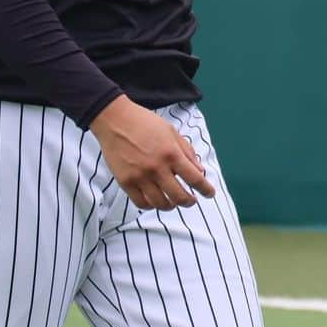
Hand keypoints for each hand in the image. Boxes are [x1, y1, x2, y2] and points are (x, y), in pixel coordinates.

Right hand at [89, 95, 214, 210]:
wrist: (116, 121)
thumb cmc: (146, 123)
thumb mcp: (172, 132)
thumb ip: (187, 152)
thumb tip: (200, 171)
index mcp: (172, 153)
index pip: (194, 178)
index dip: (205, 189)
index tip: (210, 194)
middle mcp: (157, 168)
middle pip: (178, 196)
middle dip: (189, 202)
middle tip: (192, 201)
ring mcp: (140, 177)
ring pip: (160, 203)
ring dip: (171, 206)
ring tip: (173, 201)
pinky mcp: (125, 182)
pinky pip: (141, 203)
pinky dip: (151, 205)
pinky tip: (155, 200)